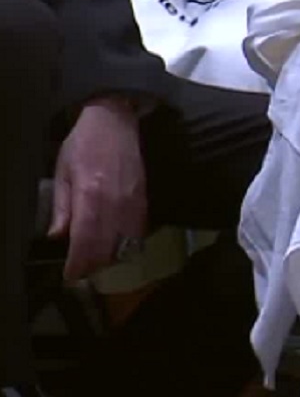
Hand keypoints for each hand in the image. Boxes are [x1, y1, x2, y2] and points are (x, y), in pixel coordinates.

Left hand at [49, 98, 148, 279]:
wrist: (116, 122)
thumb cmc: (84, 144)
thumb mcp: (62, 171)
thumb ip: (62, 206)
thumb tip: (58, 236)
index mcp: (90, 194)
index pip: (85, 241)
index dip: (78, 263)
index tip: (70, 274)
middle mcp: (114, 203)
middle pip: (107, 249)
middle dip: (92, 265)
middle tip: (80, 269)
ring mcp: (133, 203)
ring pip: (125, 244)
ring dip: (110, 257)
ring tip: (96, 259)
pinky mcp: (145, 201)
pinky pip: (138, 233)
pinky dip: (126, 244)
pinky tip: (115, 244)